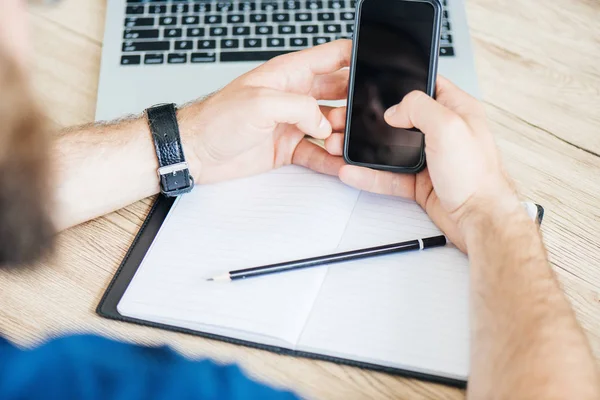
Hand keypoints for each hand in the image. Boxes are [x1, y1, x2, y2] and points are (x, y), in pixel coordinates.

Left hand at [177, 40, 350, 183]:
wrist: (197, 151)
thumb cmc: (217, 119)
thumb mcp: (261, 103)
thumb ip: (300, 107)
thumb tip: (323, 122)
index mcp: (289, 73)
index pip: (332, 57)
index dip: (356, 57)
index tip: (377, 66)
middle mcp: (294, 96)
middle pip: (339, 93)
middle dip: (355, 103)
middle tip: (366, 115)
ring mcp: (293, 122)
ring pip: (332, 125)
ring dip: (343, 134)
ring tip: (344, 144)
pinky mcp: (288, 147)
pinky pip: (318, 153)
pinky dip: (331, 160)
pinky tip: (340, 164)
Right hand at [325, 77, 519, 250]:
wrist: (481, 221)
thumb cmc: (478, 177)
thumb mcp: (449, 127)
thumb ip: (419, 108)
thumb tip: (394, 109)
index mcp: (456, 110)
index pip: (427, 85)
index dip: (403, 81)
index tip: (377, 83)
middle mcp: (442, 132)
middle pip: (401, 118)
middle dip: (373, 119)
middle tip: (349, 118)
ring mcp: (430, 158)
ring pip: (390, 149)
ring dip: (365, 149)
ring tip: (342, 146)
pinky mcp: (420, 182)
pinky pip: (389, 175)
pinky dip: (369, 175)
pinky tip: (353, 172)